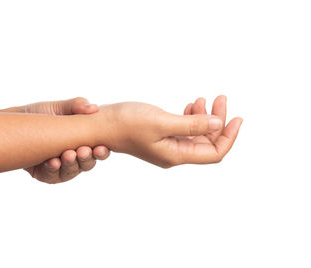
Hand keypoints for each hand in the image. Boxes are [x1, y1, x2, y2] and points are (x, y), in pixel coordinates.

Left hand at [20, 97, 109, 182]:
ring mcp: (61, 166)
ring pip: (72, 172)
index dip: (101, 152)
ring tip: (67, 155)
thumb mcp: (59, 107)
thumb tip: (93, 108)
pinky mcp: (45, 174)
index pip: (98, 150)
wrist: (14, 122)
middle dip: (86, 159)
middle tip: (83, 151)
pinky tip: (53, 162)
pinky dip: (54, 170)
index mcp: (82, 140)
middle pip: (88, 164)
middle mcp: (74, 155)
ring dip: (71, 165)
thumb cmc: (40, 114)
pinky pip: (53, 176)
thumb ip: (76, 105)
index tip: (99, 147)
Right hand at [98, 95, 241, 167]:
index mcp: (175, 155)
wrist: (101, 124)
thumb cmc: (126, 123)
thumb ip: (192, 124)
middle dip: (218, 121)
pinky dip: (192, 117)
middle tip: (220, 98)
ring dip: (205, 117)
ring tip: (204, 99)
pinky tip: (191, 105)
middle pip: (207, 142)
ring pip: (196, 134)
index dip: (229, 137)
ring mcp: (167, 146)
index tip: (237, 117)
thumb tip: (219, 124)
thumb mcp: (162, 122)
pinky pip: (184, 130)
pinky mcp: (161, 136)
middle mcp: (174, 154)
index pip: (213, 153)